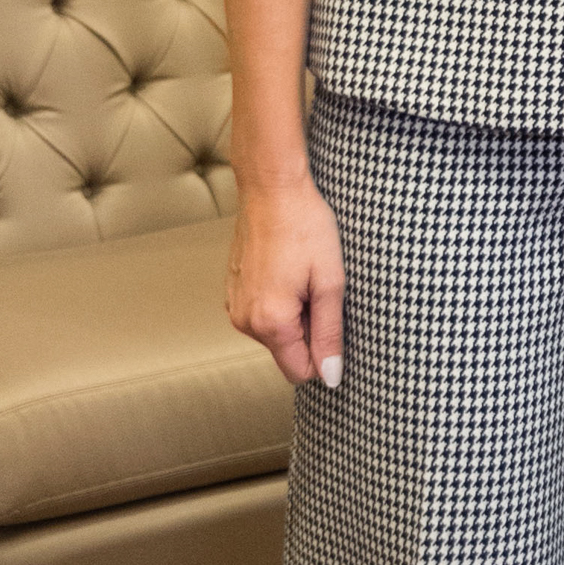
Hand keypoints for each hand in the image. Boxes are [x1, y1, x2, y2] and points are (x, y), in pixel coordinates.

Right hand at [227, 177, 345, 388]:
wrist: (271, 188)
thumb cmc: (305, 227)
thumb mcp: (330, 282)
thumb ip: (329, 334)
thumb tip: (330, 376)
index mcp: (271, 322)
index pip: (300, 372)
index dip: (324, 354)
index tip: (331, 319)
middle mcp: (245, 320)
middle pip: (287, 352)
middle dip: (308, 330)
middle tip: (317, 289)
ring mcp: (234, 306)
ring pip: (275, 334)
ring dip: (294, 315)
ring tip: (301, 276)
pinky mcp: (232, 291)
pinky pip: (261, 314)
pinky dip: (277, 301)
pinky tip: (286, 270)